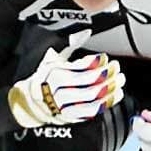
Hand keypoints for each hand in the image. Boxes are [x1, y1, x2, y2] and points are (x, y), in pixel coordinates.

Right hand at [8, 45, 124, 128]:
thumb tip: (84, 34)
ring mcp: (65, 104)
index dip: (97, 62)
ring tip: (119, 80)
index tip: (105, 58)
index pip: (81, 67)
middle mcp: (59, 90)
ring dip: (111, 87)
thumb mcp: (52, 61)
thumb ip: (69, 49)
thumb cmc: (44, 80)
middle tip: (117, 68)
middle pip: (89, 82)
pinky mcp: (71, 116)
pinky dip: (107, 102)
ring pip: (93, 96)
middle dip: (108, 74)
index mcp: (55, 73)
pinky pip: (92, 111)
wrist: (30, 103)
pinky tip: (115, 94)